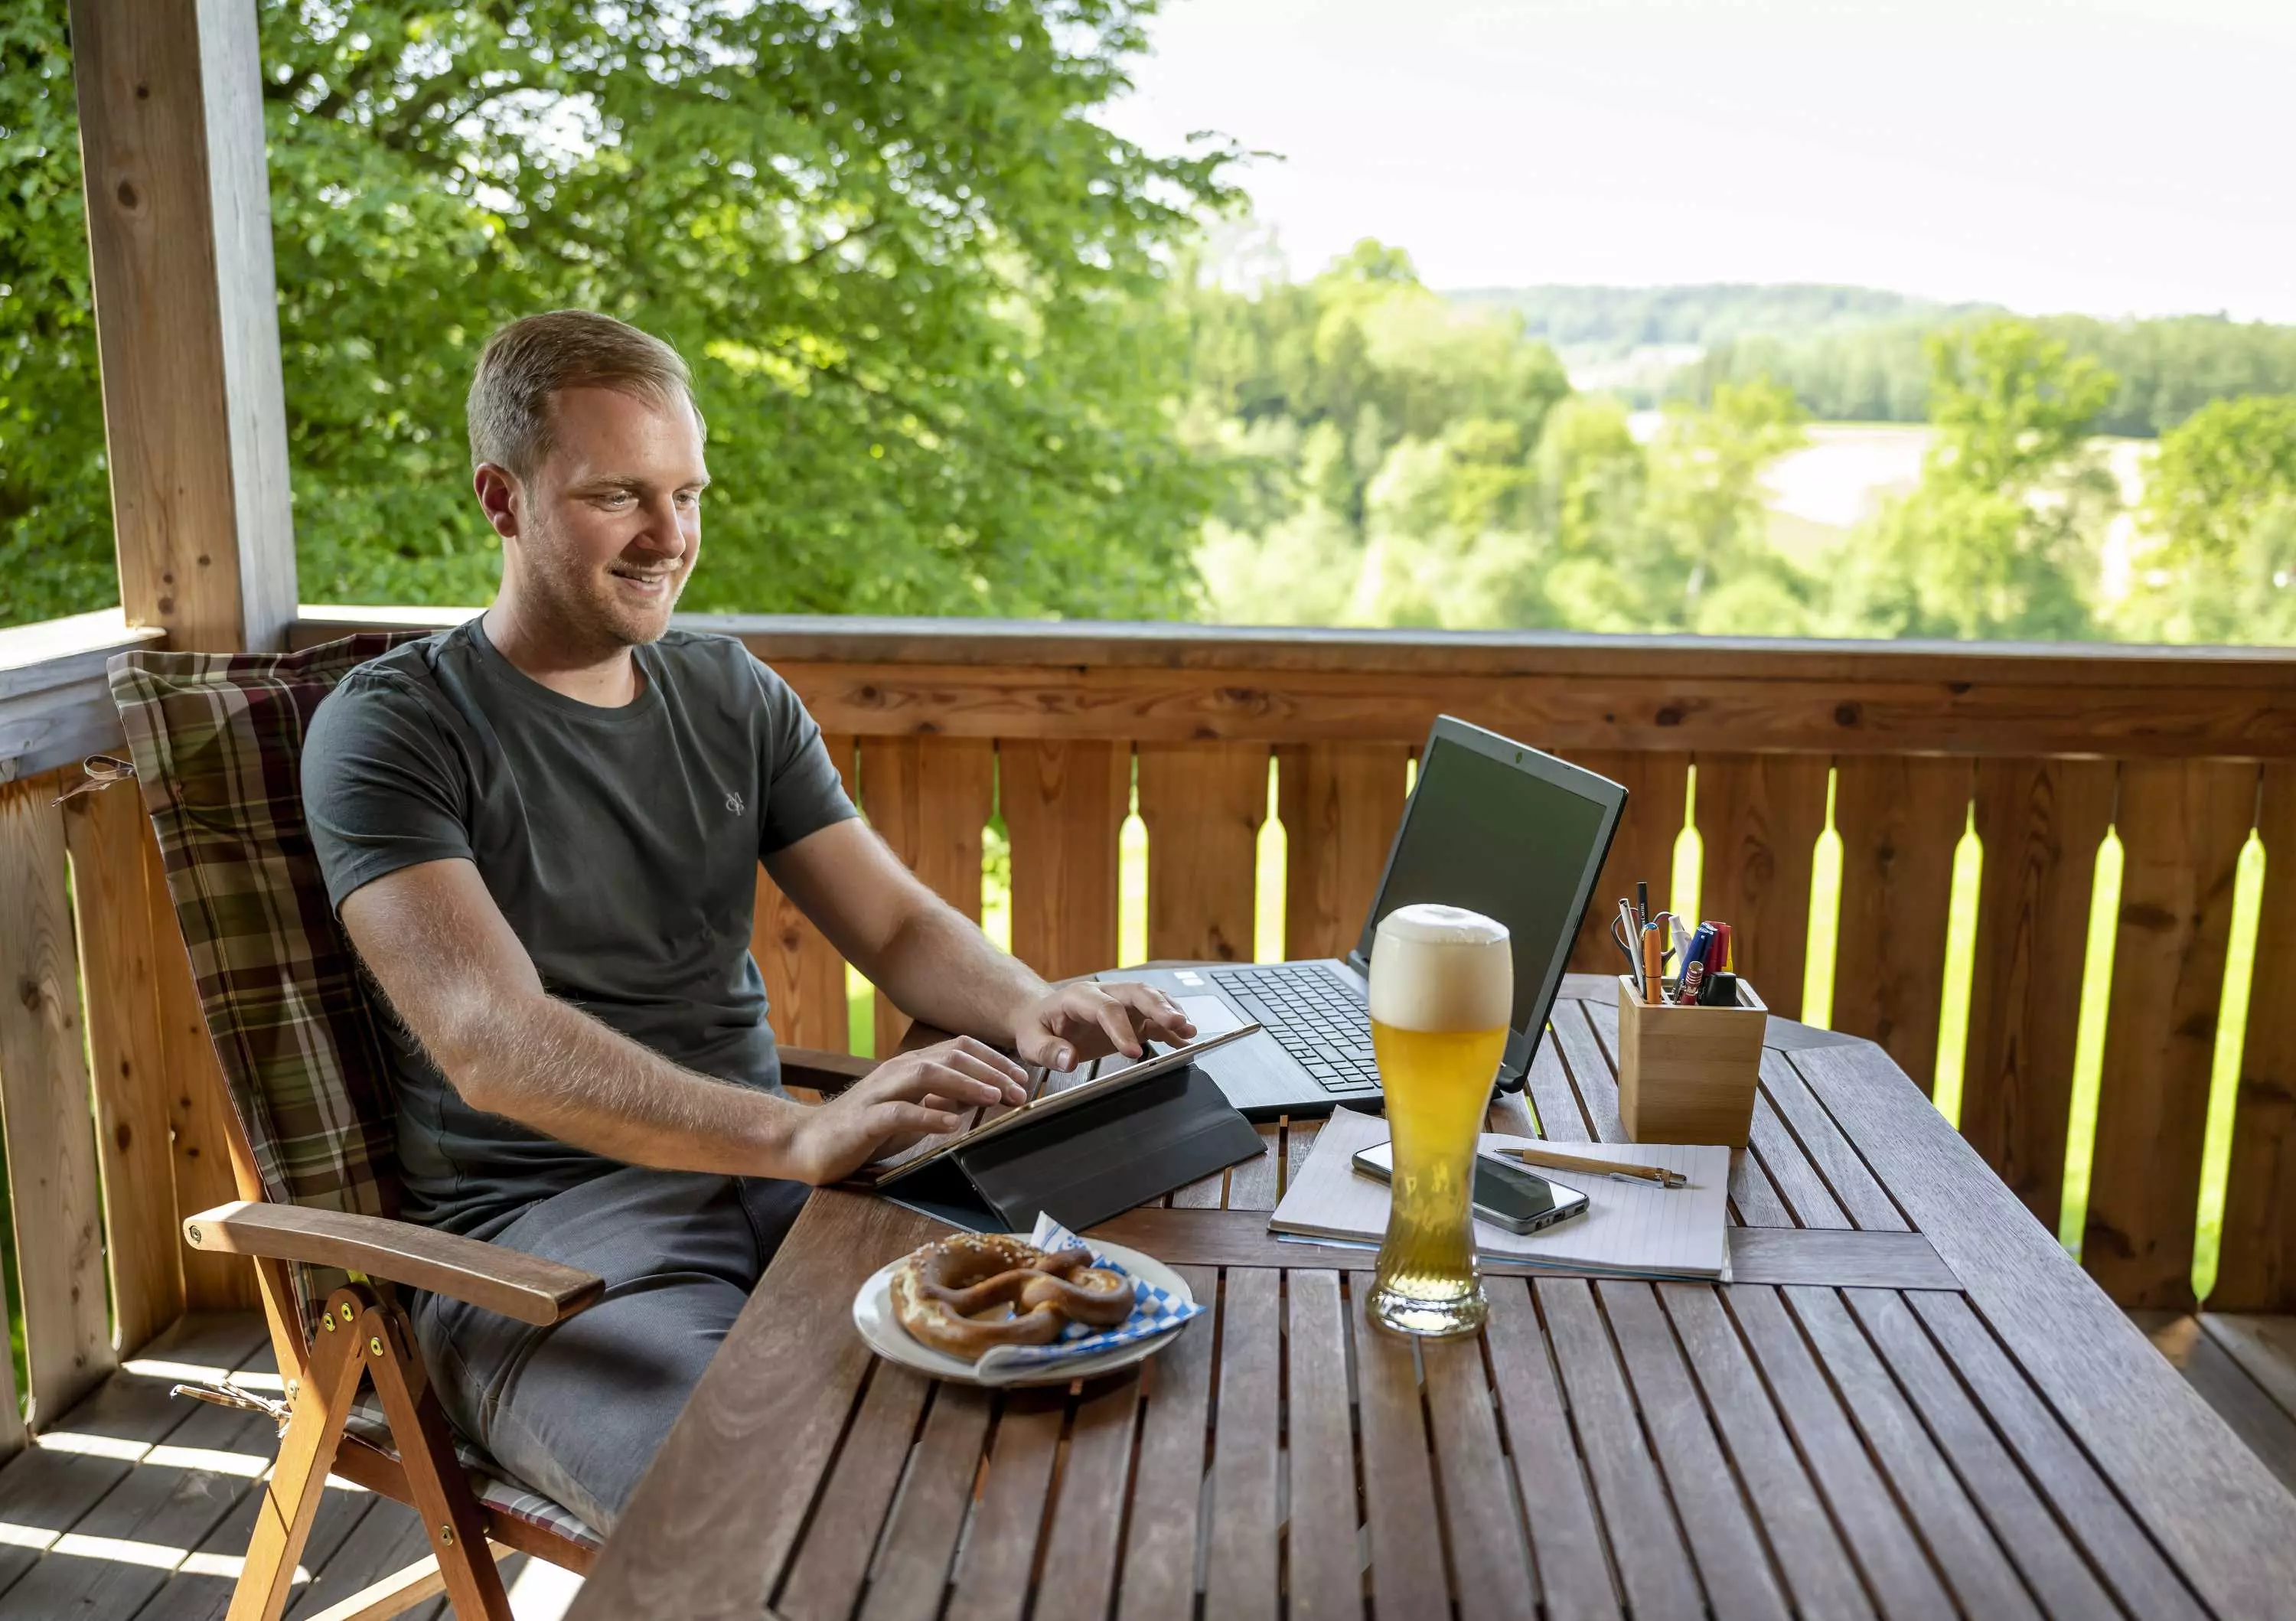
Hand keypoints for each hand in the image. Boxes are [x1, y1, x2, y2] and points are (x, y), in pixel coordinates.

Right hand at [787, 1036, 1028, 1184]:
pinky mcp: (863, 1120)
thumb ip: (946, 1101)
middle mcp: (896, 1072)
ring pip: (926, 1075)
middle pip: (949, 1056)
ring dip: (965, 1083)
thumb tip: (985, 1094)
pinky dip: (927, 1116)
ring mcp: (878, 1093)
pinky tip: (951, 1125)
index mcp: (910, 1067)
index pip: (959, 1049)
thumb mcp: (914, 1113)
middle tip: (1019, 1090)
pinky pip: (898, 1113)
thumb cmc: (865, 1130)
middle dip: (989, 1070)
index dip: (995, 1060)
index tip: (1022, 1078)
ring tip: (994, 1096)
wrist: (807, 1143)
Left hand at [1014, 981, 1196, 1070]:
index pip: (1105, 1008)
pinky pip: (1153, 1019)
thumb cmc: (1036, 1027)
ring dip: (1171, 1013)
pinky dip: (1170, 1029)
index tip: (1132, 1052)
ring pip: (1151, 999)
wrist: (1040, 1016)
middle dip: (1160, 1006)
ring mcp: (1119, 1002)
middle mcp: (1104, 993)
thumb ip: (1048, 1050)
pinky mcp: (1129, 1016)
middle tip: (1179, 1023)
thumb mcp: (1030, 1041)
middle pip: (1137, 993)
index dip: (1121, 1029)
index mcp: (1078, 997)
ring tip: (1190, 1031)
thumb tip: (1068, 1059)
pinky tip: (1184, 1042)